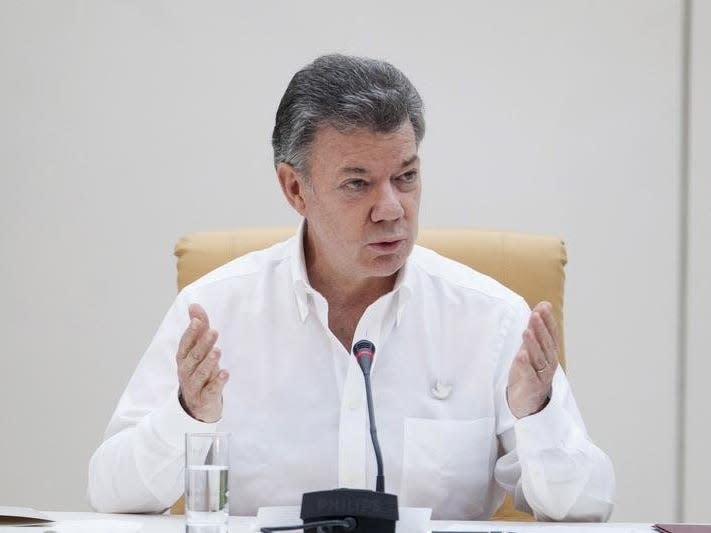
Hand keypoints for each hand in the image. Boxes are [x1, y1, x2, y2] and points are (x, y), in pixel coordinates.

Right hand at [176, 303, 228, 421]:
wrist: (197, 406)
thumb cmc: (199, 372)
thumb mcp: (198, 351)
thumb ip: (198, 329)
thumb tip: (194, 305)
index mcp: (183, 359)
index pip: (185, 344)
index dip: (191, 333)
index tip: (198, 321)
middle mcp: (186, 372)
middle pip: (194, 357)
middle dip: (203, 344)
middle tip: (214, 331)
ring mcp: (194, 386)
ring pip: (200, 373)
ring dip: (209, 362)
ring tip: (218, 351)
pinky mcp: (204, 399)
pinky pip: (211, 390)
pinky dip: (218, 382)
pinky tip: (225, 373)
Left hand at [507, 301, 559, 418]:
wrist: (526, 402)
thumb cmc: (529, 371)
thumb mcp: (531, 347)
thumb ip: (536, 328)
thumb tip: (543, 305)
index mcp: (550, 353)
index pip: (551, 334)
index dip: (547, 321)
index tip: (543, 307)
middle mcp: (549, 363)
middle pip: (546, 344)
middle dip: (541, 329)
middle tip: (535, 315)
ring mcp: (542, 375)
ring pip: (539, 358)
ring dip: (533, 344)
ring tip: (526, 332)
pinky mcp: (532, 386)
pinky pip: (530, 374)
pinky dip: (526, 365)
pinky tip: (521, 355)